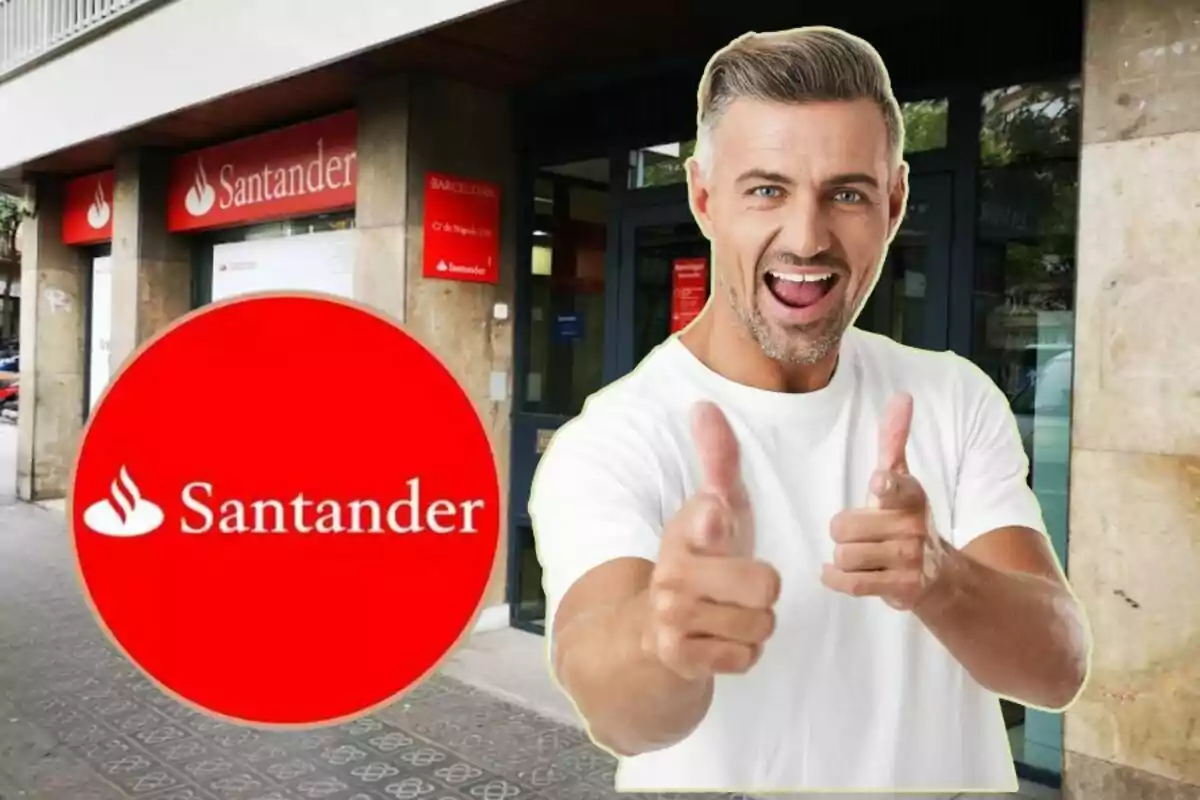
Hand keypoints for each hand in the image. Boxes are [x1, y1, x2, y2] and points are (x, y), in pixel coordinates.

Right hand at [643, 401, 780, 679]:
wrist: (655, 626)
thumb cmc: (703, 557)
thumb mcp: (716, 507)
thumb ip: (719, 459)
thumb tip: (704, 405)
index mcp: (687, 529)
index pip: (707, 521)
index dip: (715, 521)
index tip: (716, 516)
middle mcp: (674, 572)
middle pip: (767, 587)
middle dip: (765, 592)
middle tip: (740, 587)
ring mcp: (673, 617)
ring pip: (761, 626)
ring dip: (755, 624)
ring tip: (728, 612)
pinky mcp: (680, 656)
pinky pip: (746, 658)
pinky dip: (742, 653)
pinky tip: (719, 638)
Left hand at [821, 393, 948, 610]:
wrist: (939, 575)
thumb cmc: (905, 518)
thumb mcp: (902, 477)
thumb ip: (894, 439)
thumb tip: (902, 396)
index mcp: (911, 496)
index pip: (897, 487)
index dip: (887, 485)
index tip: (879, 482)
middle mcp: (913, 527)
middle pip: (843, 528)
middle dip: (843, 533)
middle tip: (861, 535)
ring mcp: (910, 560)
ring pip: (845, 556)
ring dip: (844, 558)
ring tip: (863, 555)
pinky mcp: (903, 588)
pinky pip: (852, 583)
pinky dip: (836, 579)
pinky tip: (836, 573)